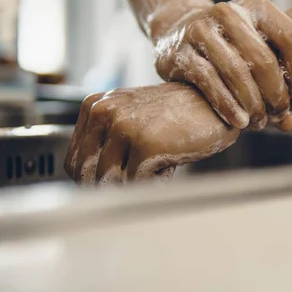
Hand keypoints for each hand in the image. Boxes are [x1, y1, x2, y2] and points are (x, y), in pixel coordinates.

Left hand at [64, 83, 239, 185]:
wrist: (218, 103)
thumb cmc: (178, 117)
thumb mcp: (133, 121)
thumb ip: (107, 146)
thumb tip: (90, 187)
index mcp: (94, 106)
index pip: (74, 162)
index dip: (94, 181)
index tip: (117, 184)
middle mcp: (102, 112)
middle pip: (86, 175)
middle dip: (113, 187)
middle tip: (142, 179)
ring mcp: (122, 126)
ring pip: (110, 183)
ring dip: (136, 185)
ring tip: (159, 166)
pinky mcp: (144, 143)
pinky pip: (136, 184)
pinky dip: (155, 183)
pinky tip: (170, 164)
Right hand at [152, 0, 291, 131]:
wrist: (176, 30)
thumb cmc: (230, 47)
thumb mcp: (255, 52)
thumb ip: (276, 84)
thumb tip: (288, 123)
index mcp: (256, 6)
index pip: (290, 38)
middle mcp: (229, 12)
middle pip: (263, 59)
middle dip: (275, 94)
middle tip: (279, 114)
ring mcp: (201, 30)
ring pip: (236, 71)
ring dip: (252, 103)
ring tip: (260, 123)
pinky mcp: (181, 51)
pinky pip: (209, 80)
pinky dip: (227, 105)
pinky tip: (239, 122)